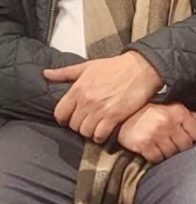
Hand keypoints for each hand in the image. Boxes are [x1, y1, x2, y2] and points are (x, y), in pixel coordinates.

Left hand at [43, 51, 163, 141]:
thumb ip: (65, 73)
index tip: (70, 119)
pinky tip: (103, 133)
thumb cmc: (115, 66)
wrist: (141, 68)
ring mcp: (100, 110)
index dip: (63, 119)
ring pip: (85, 132)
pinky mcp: (115, 116)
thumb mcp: (87, 66)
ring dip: (89, 132)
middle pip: (73, 125)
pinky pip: (100, 134)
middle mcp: (87, 101)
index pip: (60, 113)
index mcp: (78, 89)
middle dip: (78, 126)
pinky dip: (100, 137)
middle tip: (86, 123)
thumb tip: (46, 74)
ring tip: (95, 128)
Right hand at [118, 103, 195, 162]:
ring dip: (167, 152)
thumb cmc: (153, 112)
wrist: (123, 116)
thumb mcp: (176, 110)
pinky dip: (155, 157)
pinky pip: (157, 159)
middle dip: (179, 145)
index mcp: (178, 112)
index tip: (182, 134)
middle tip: (169, 140)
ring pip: (172, 154)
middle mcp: (168, 122)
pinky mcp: (143, 144)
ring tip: (160, 143)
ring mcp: (155, 133)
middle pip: (186, 145)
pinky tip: (151, 148)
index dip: (191, 137)